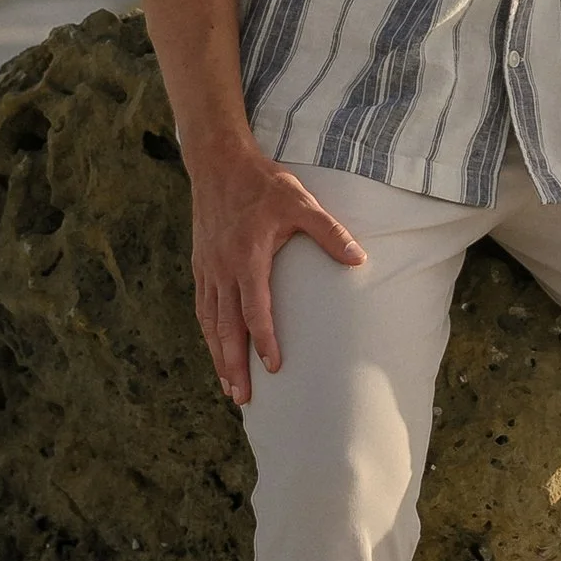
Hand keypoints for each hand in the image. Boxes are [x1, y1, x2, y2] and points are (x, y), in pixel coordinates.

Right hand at [189, 141, 367, 404]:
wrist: (218, 162)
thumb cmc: (263, 183)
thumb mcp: (301, 201)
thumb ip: (329, 232)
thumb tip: (359, 259)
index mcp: (248, 257)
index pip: (255, 309)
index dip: (264, 340)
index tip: (274, 367)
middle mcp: (223, 269)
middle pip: (227, 327)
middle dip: (234, 364)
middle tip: (243, 398)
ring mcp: (208, 269)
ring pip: (211, 322)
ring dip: (219, 356)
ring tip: (228, 386)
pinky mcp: (201, 265)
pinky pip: (203, 307)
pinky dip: (209, 333)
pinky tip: (216, 348)